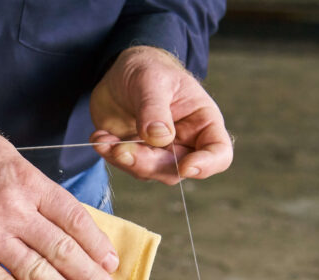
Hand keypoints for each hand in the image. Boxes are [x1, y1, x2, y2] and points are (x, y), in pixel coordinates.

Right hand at [0, 119, 121, 279]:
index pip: (72, 217)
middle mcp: (13, 210)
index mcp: (26, 181)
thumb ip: (29, 179)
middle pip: (62, 250)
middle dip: (91, 278)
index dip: (96, 243)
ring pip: (38, 273)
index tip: (110, 262)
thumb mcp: (0, 151)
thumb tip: (54, 206)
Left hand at [89, 46, 232, 184]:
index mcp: (202, 121)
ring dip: (124, 160)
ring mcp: (159, 151)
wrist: (121, 71)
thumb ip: (155, 108)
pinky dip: (109, 155)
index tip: (186, 166)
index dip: (207, 165)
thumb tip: (161, 138)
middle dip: (147, 163)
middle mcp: (185, 142)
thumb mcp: (152, 80)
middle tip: (121, 148)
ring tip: (103, 139)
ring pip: (149, 172)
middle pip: (176, 169)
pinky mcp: (136, 153)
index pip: (219, 153)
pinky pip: (125, 165)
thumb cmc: (148, 68)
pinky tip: (99, 137)